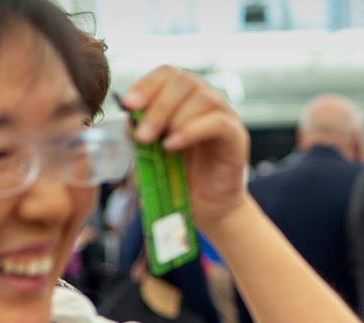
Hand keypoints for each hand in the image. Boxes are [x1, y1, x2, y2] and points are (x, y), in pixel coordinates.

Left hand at [120, 66, 250, 226]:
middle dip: (157, 105)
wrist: (207, 207)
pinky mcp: (237, 136)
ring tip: (157, 143)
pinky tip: (173, 146)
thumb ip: (140, 133)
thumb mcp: (151, 153)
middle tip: (141, 134)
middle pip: (183, 82)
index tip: (128, 105)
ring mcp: (225, 116)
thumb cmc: (179, 177)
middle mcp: (208, 100)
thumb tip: (127, 120)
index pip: (168, 74)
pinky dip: (191, 131)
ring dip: (173, 118)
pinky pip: (216, 122)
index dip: (147, 84)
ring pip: (201, 98)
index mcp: (185, 97)